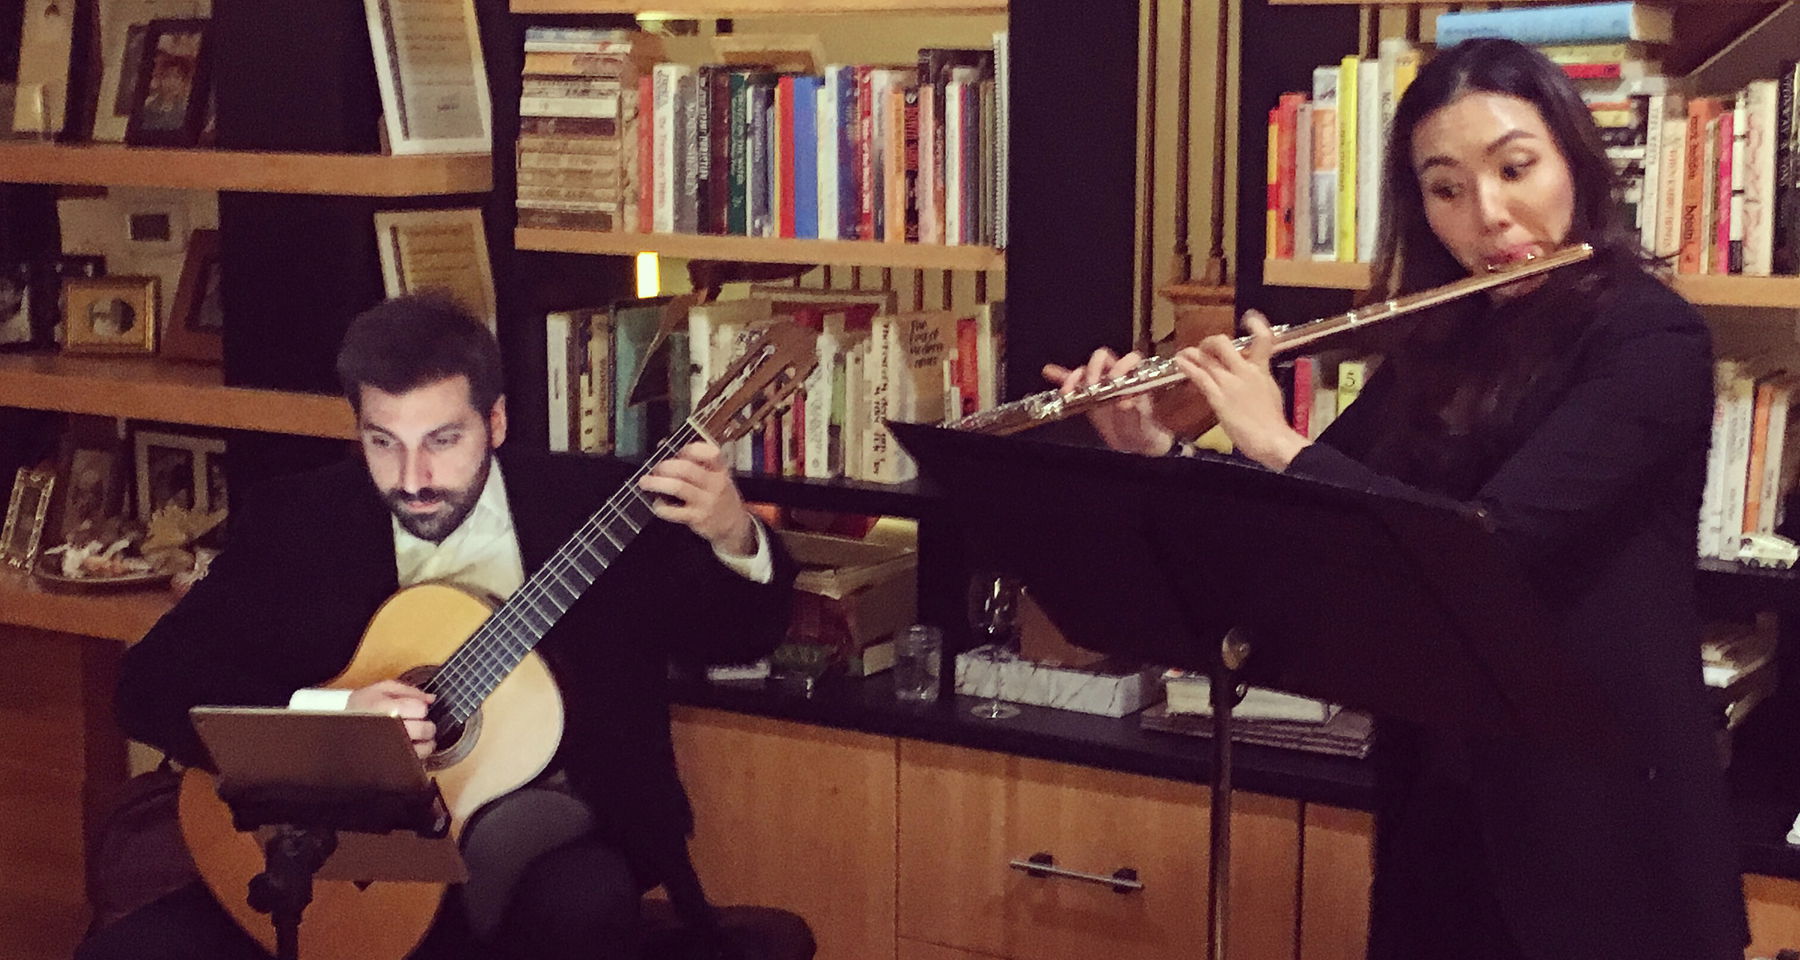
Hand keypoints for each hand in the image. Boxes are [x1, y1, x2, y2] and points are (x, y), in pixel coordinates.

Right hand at [346, 680, 436, 759]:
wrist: (338, 724)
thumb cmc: (361, 705)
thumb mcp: (381, 688)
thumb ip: (409, 690)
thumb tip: (431, 699)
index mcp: (386, 709)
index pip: (421, 709)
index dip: (420, 708)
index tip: (414, 708)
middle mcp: (388, 731)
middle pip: (424, 730)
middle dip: (426, 725)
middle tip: (417, 723)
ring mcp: (389, 749)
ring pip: (422, 750)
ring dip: (425, 743)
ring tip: (415, 737)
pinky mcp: (389, 763)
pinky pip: (414, 763)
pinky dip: (417, 757)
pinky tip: (410, 749)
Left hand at [639, 442, 756, 554]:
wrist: (734, 525)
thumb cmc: (720, 495)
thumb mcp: (717, 477)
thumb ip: (696, 463)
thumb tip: (662, 444)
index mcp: (720, 470)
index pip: (711, 453)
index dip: (692, 449)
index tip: (679, 452)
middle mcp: (715, 484)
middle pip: (687, 469)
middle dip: (666, 466)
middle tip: (656, 469)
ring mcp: (706, 502)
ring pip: (678, 487)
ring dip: (657, 483)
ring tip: (645, 482)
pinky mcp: (697, 518)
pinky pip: (674, 511)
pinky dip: (661, 507)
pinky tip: (657, 504)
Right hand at [1042, 348, 1175, 456]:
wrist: (1133, 443)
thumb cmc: (1143, 431)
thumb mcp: (1141, 424)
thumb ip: (1134, 413)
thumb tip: (1126, 402)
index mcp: (1134, 378)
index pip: (1129, 360)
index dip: (1121, 365)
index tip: (1113, 380)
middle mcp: (1115, 377)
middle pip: (1101, 360)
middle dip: (1093, 370)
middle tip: (1089, 387)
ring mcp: (1098, 385)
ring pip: (1084, 371)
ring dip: (1074, 377)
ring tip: (1067, 391)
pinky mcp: (1085, 396)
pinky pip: (1071, 383)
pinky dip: (1060, 377)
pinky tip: (1049, 372)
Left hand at [1172, 311, 1309, 469]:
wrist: (1271, 439)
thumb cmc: (1273, 423)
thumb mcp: (1270, 393)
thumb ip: (1259, 380)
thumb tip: (1252, 375)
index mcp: (1261, 370)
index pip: (1263, 339)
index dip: (1256, 324)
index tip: (1249, 318)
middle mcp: (1245, 371)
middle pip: (1223, 344)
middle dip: (1211, 342)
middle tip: (1205, 348)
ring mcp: (1230, 383)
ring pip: (1207, 358)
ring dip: (1193, 353)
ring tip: (1184, 353)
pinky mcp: (1218, 397)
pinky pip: (1199, 376)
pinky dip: (1187, 366)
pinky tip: (1180, 363)